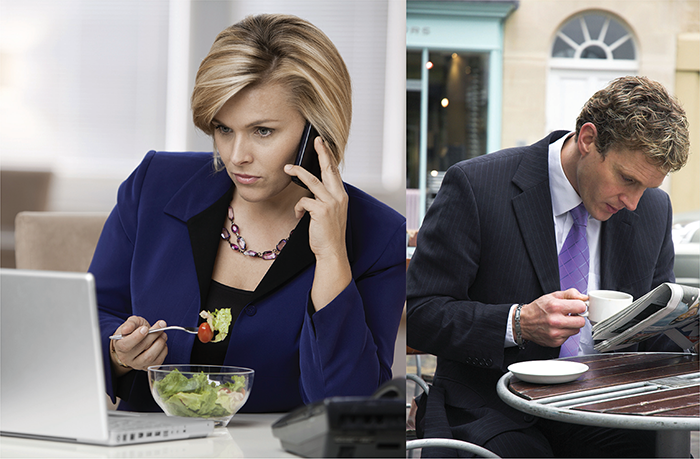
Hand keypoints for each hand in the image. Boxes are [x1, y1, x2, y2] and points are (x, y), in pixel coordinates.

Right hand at [110, 316, 167, 375]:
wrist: (137, 339)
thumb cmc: (134, 330)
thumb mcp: (131, 322)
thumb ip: (130, 323)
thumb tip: (127, 329)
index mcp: (119, 346)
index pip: (126, 345)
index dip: (137, 337)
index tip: (145, 328)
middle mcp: (127, 358)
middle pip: (141, 348)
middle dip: (154, 335)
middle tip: (161, 325)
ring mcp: (137, 364)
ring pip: (150, 357)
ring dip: (160, 343)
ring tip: (163, 334)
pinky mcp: (147, 367)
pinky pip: (157, 362)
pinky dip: (163, 351)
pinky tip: (163, 343)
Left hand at [284, 137, 351, 309]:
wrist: (332, 252)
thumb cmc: (328, 234)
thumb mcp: (330, 213)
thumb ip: (325, 199)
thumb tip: (312, 188)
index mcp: (342, 195)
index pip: (335, 171)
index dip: (329, 157)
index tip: (323, 144)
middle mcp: (339, 196)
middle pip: (329, 169)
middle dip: (322, 152)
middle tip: (316, 140)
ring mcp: (331, 203)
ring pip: (312, 181)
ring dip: (298, 173)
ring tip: (287, 168)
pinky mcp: (322, 210)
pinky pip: (304, 201)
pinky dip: (298, 208)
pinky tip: (298, 216)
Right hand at [517, 289, 587, 347]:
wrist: (523, 322)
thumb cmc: (537, 309)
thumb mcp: (552, 296)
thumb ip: (570, 294)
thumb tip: (584, 298)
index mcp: (555, 307)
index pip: (581, 307)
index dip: (580, 306)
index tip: (576, 307)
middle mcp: (555, 321)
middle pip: (581, 321)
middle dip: (578, 317)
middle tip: (571, 315)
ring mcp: (555, 333)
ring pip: (576, 330)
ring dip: (572, 325)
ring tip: (562, 321)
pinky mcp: (555, 342)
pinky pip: (569, 337)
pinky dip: (565, 332)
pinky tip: (557, 328)